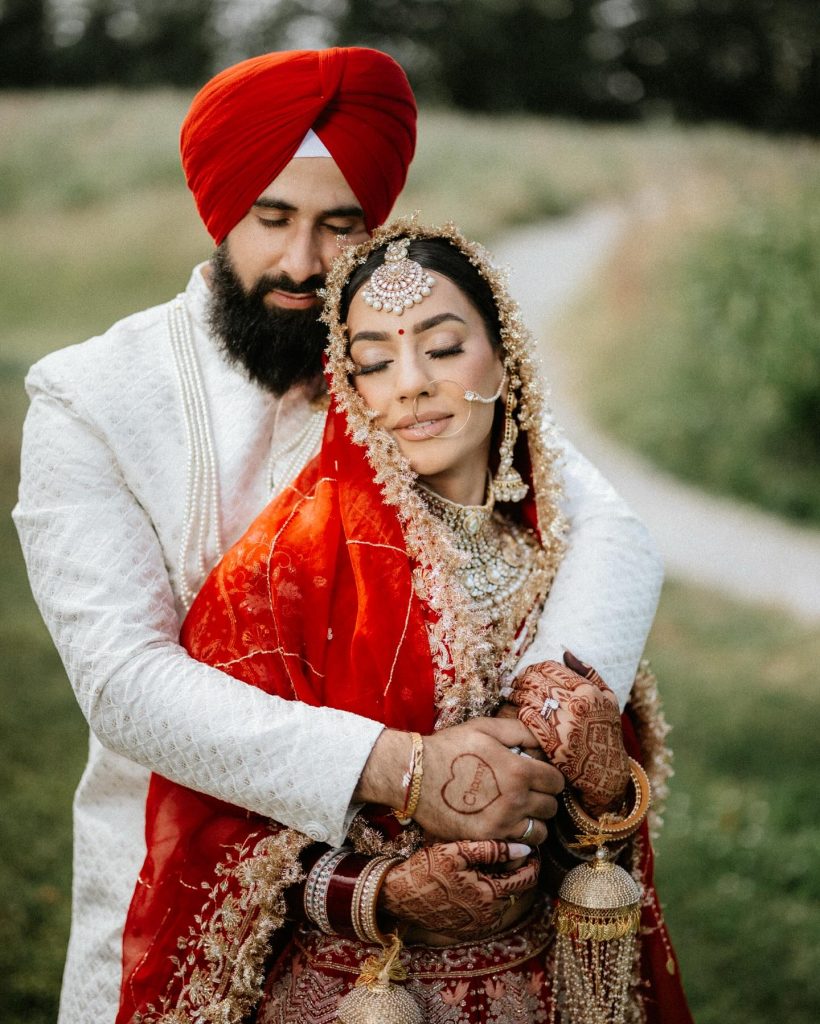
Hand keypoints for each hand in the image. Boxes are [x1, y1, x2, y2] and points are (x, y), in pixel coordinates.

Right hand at [355, 718, 563, 844]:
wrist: (415, 775)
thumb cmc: (450, 748)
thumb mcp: (485, 728)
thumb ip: (520, 731)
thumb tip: (545, 741)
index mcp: (519, 771)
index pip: (556, 781)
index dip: (549, 776)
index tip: (538, 775)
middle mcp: (515, 801)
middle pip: (551, 807)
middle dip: (543, 797)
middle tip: (527, 791)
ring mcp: (501, 825)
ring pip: (539, 832)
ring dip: (533, 821)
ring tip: (518, 811)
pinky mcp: (485, 841)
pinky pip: (517, 847)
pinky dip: (517, 839)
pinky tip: (505, 825)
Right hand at [380, 839, 538, 942]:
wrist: (398, 895)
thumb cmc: (426, 869)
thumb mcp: (457, 851)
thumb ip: (493, 849)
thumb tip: (525, 849)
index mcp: (490, 895)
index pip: (526, 879)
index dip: (532, 862)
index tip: (530, 849)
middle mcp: (488, 916)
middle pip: (514, 890)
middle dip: (513, 871)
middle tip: (502, 851)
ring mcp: (477, 926)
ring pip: (501, 901)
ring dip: (499, 883)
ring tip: (483, 864)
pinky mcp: (466, 930)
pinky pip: (487, 911)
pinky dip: (486, 897)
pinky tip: (471, 881)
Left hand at [509, 651, 628, 815]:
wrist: (606, 771)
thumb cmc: (606, 731)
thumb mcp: (608, 699)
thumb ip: (589, 673)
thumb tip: (565, 653)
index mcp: (588, 691)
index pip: (551, 668)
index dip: (534, 668)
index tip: (528, 673)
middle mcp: (576, 705)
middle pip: (536, 680)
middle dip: (521, 679)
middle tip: (514, 683)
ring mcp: (564, 724)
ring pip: (528, 697)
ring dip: (516, 694)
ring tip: (511, 695)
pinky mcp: (552, 742)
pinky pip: (527, 719)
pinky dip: (520, 712)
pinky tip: (517, 712)